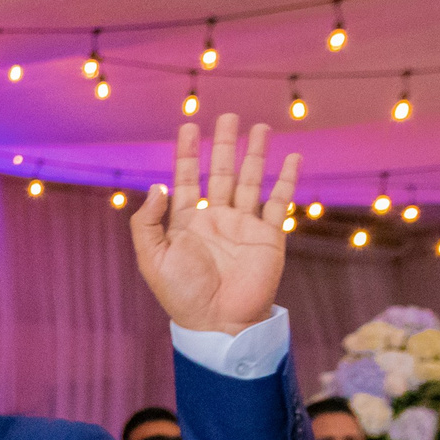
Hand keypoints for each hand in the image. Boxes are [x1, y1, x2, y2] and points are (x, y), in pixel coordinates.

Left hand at [131, 114, 299, 335]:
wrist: (219, 323)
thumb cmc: (182, 295)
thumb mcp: (153, 259)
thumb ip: (147, 223)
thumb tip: (157, 187)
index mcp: (187, 223)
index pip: (187, 179)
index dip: (187, 154)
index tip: (188, 126)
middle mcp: (216, 219)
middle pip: (222, 173)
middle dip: (223, 145)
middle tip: (227, 116)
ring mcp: (244, 226)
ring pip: (251, 181)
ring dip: (256, 154)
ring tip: (261, 127)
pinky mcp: (269, 237)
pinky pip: (279, 203)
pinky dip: (286, 180)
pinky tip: (292, 158)